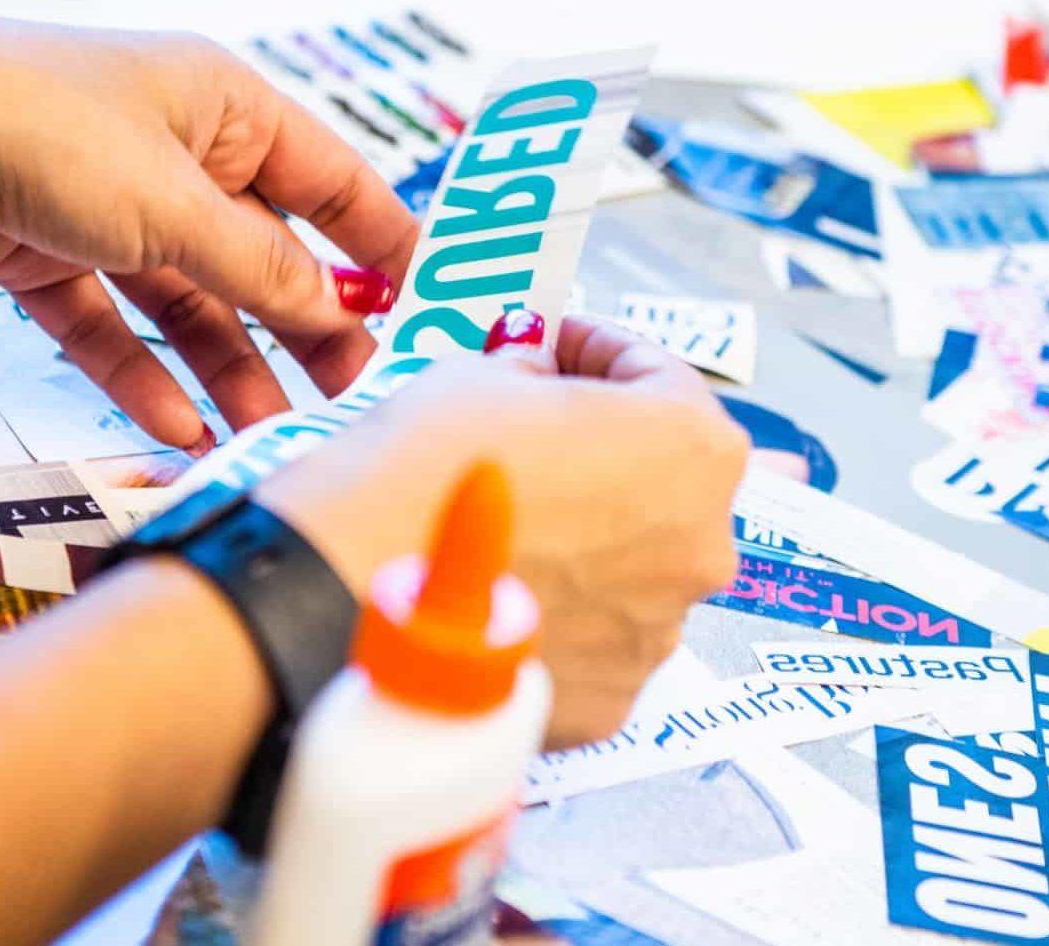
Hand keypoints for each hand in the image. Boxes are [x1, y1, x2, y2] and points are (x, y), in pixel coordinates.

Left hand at [0, 18, 420, 451]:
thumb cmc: (38, 126)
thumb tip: (331, 312)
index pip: (329, 179)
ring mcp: (103, 200)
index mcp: (222, 104)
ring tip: (264, 432)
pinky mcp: (41, 247)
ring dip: (224, 366)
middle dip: (302, 326)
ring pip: (185, 298)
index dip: (379, 242)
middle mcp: (169, 147)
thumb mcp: (174, 207)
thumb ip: (258, 270)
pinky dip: (141, 371)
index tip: (422, 306)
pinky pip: (110, 322)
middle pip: (258, 251)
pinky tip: (174, 426)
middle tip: (347, 395)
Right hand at [255, 317, 751, 748]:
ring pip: (631, 570)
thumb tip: (539, 379)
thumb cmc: (420, 475)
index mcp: (691, 446)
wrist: (347, 596)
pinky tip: (501, 590)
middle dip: (600, 452)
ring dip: (585, 541)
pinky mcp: (612, 699)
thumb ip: (533, 374)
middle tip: (530, 437)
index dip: (597, 352)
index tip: (557, 349)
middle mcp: (701, 544)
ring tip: (507, 526)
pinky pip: (594, 641)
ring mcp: (658, 632)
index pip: (661, 375)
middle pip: (659, 482)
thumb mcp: (477, 375)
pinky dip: (560, 614)